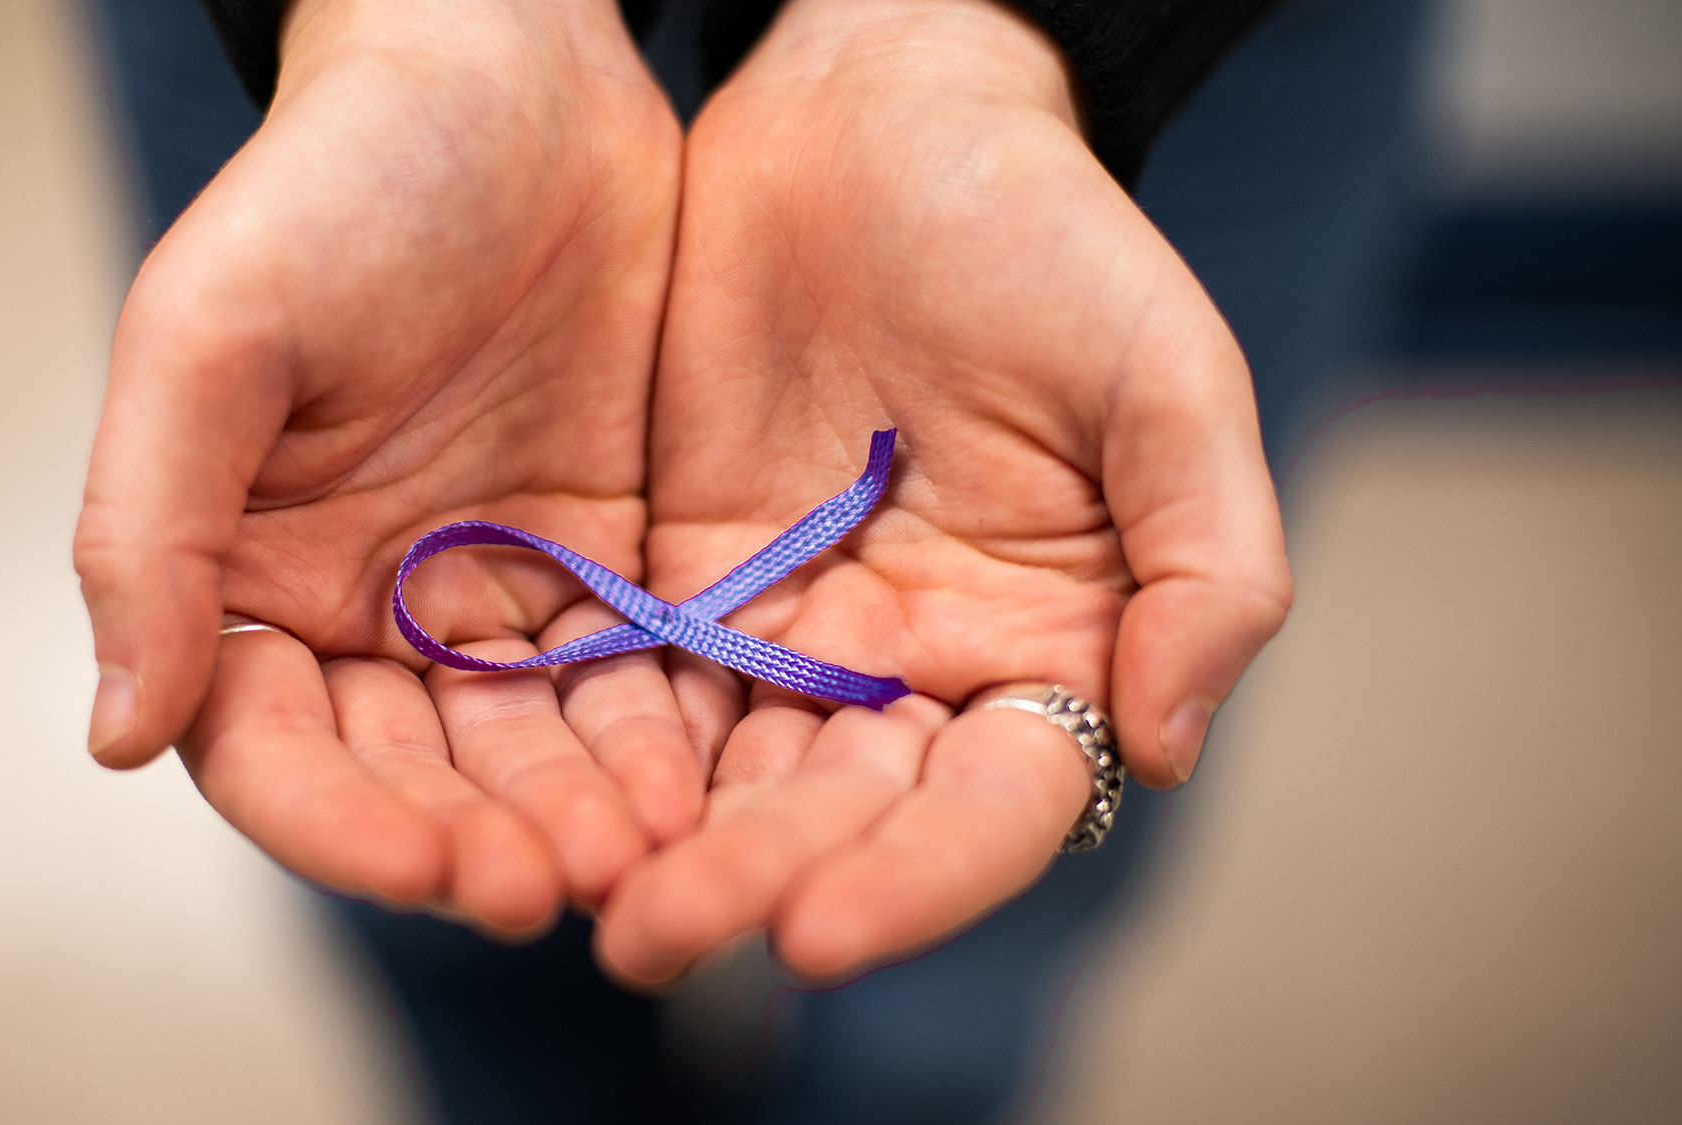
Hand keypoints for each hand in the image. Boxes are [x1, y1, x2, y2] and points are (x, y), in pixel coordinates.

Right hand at [73, 0, 700, 934]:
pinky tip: (711, 780)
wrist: (508, 77)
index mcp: (247, 574)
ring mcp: (493, 593)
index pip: (274, 750)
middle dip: (482, 839)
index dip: (342, 824)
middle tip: (561, 887)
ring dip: (583, 811)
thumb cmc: (335, 180)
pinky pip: (636, 678)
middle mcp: (367, 608)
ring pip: (533, 747)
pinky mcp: (608, 562)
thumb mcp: (210, 333)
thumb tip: (115, 733)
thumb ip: (144, 529)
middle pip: (415, 774)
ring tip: (650, 855)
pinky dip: (665, 736)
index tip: (428, 863)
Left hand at [597, 0, 1291, 982]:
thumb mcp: (1168, 378)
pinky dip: (594, 744)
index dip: (916, 878)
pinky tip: (532, 794)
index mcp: (1045, 641)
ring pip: (727, 769)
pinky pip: (637, 678)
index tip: (821, 930)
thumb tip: (1168, 746)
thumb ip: (1212, 562)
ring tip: (587, 905)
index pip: (990, 804)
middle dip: (757, 879)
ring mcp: (793, 627)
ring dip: (662, 843)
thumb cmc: (1047, 235)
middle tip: (656, 937)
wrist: (878, 116)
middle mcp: (915, 664)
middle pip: (839, 810)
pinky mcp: (684, 577)